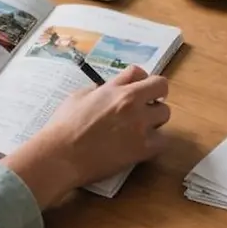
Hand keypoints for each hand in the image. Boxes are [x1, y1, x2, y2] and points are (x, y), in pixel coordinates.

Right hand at [1, 66, 169, 207]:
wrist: (61, 155)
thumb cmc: (64, 126)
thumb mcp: (79, 97)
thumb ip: (100, 91)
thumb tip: (109, 91)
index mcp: (115, 89)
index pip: (139, 71)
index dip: (139, 79)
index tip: (137, 88)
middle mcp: (131, 103)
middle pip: (161, 87)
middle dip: (153, 96)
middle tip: (143, 108)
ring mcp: (140, 125)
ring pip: (165, 114)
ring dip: (154, 119)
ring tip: (139, 129)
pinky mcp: (143, 148)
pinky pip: (162, 140)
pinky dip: (154, 143)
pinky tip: (139, 146)